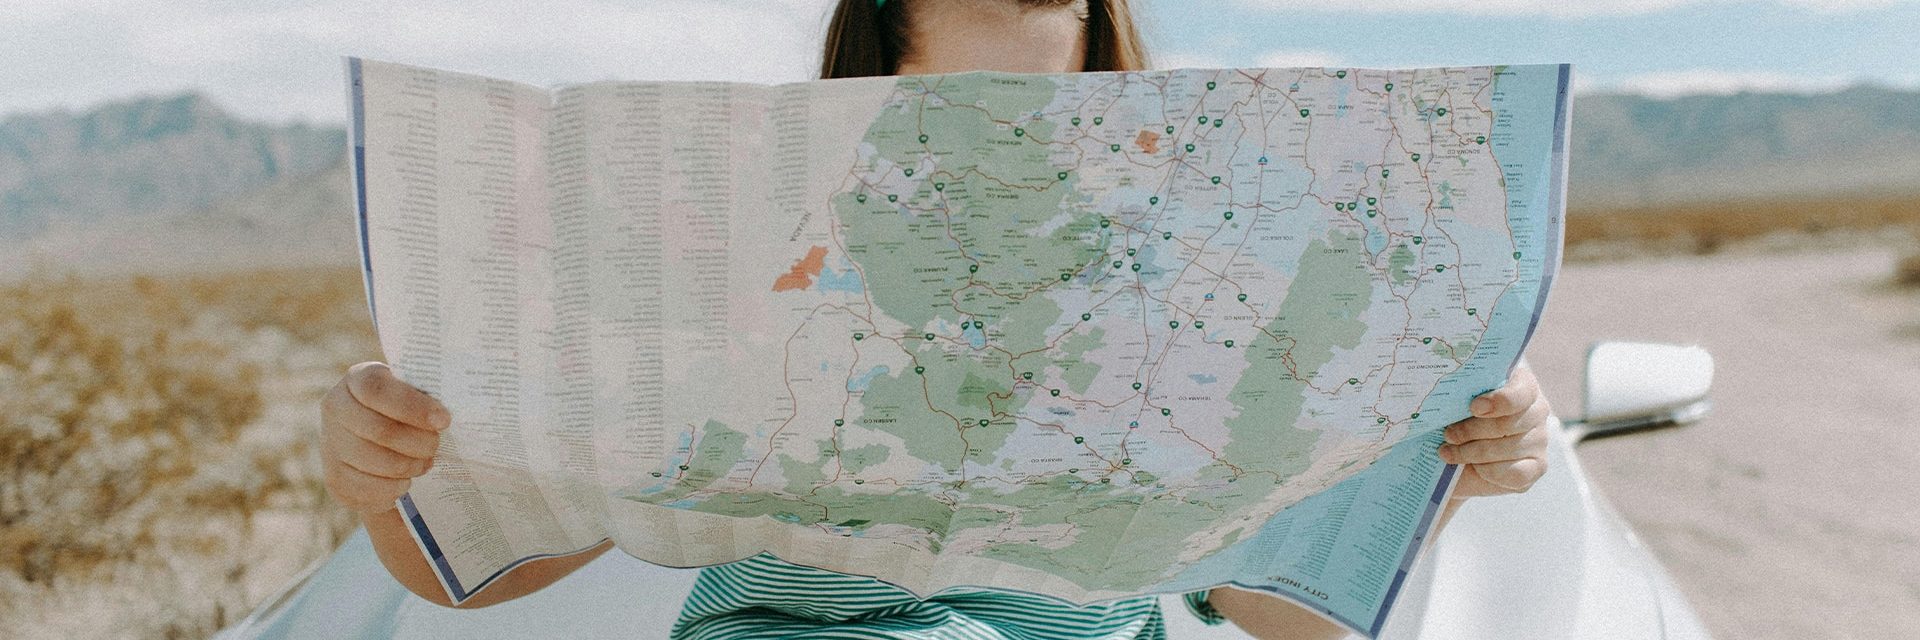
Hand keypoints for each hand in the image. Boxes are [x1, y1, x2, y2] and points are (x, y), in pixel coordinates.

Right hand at [319, 362, 450, 514]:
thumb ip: (429, 394)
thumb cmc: (408, 409)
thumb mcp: (414, 392)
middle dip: (418, 442)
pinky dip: (394, 488)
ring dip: (409, 466)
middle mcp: (336, 408)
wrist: (379, 438)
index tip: (443, 420)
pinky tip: (406, 481)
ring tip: (424, 463)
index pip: (378, 390)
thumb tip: (445, 417)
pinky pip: (368, 488)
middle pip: (380, 430)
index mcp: (358, 378)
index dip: (412, 406)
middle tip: (435, 446)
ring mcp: (330, 443)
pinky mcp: (334, 477)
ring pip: (375, 462)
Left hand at [1438, 362, 1550, 497]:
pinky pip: (1516, 473)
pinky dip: (1488, 471)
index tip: (1474, 407)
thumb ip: (1460, 391)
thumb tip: (1451, 394)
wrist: (1456, 450)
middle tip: (1448, 434)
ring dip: (1471, 452)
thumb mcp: (1456, 398)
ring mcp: (1539, 438)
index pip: (1521, 392)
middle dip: (1471, 431)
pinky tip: (1472, 467)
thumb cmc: (1455, 416)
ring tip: (1448, 452)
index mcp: (1520, 382)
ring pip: (1507, 449)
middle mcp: (1537, 409)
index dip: (1499, 401)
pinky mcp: (1538, 466)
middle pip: (1507, 423)